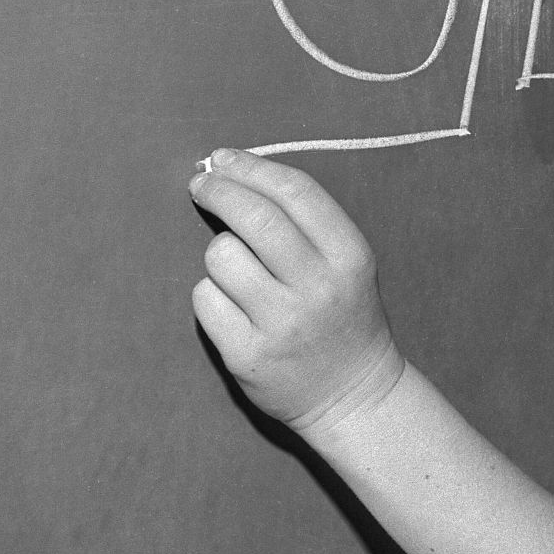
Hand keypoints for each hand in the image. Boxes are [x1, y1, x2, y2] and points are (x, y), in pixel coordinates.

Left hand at [188, 149, 403, 434]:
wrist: (352, 394)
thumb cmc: (343, 314)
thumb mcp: (347, 264)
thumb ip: (304, 222)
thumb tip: (234, 170)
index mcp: (350, 256)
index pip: (296, 192)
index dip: (252, 167)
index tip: (223, 159)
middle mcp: (319, 287)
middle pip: (254, 218)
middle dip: (219, 190)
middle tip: (201, 184)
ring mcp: (282, 323)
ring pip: (221, 256)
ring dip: (220, 254)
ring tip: (239, 272)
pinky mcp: (247, 354)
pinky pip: (205, 299)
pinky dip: (211, 296)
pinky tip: (234, 308)